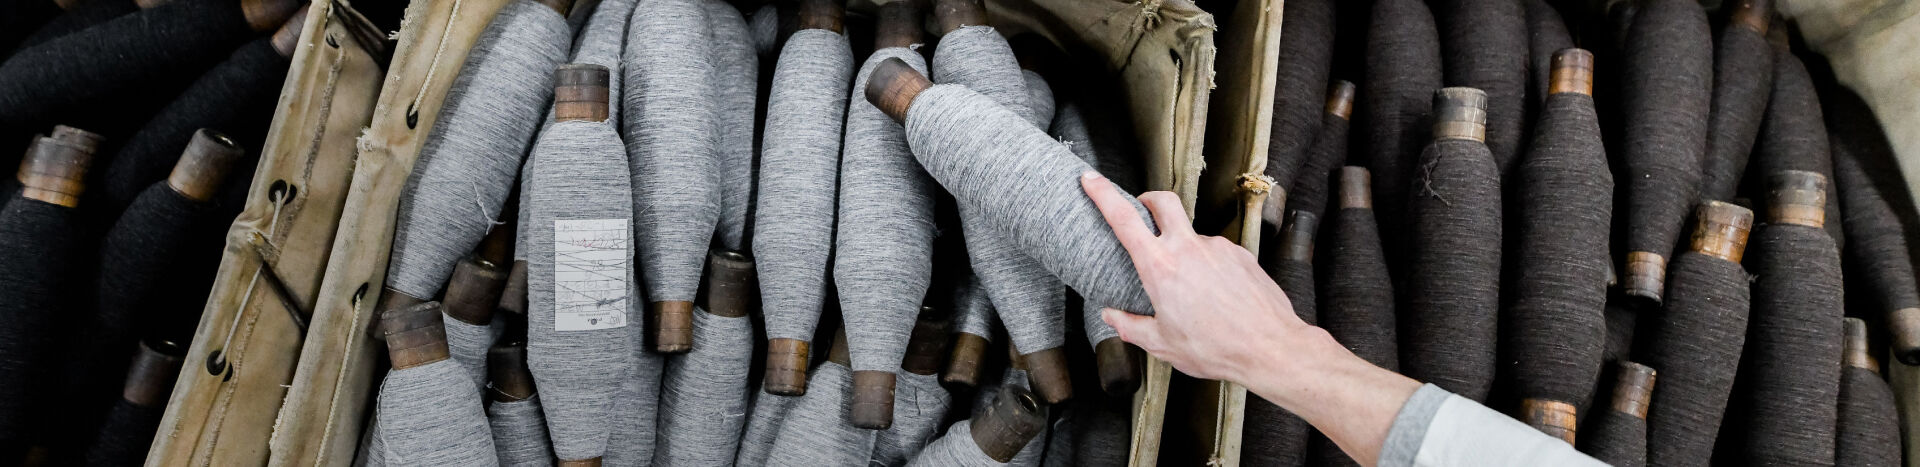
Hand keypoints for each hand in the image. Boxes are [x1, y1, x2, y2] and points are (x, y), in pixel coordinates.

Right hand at [1080, 171, 1318, 382]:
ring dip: (1184, 249)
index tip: (1090, 180)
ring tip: (1190, 288)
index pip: (1124, 219)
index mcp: (1161, 268)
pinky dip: (1208, 266)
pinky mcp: (1240, 254)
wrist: (1270, 348)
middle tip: (1142, 210)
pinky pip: (1216, 253)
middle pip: (1163, 201)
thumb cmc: (1216, 348)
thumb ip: (1131, 327)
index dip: (1103, 195)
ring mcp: (1217, 247)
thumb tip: (1112, 316)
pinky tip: (1214, 293)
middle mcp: (1188, 248)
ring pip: (1192, 235)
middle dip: (1148, 198)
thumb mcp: (1163, 344)